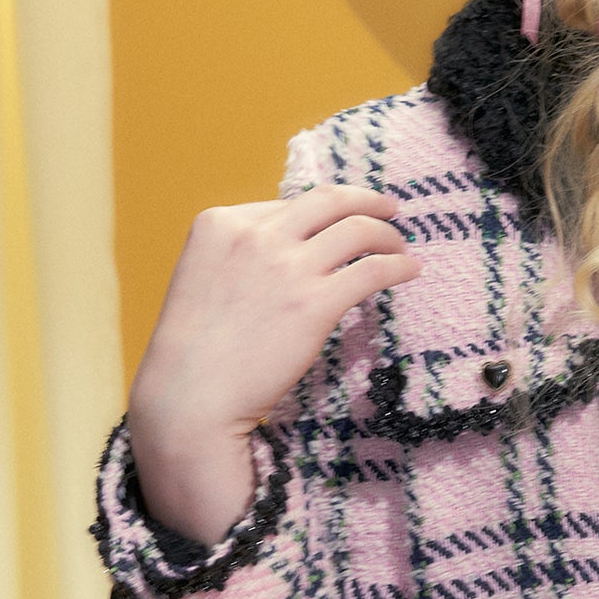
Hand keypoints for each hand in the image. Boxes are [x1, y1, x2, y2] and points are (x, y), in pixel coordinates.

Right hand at [126, 184, 419, 545]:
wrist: (189, 398)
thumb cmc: (193, 351)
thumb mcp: (204, 278)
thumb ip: (241, 255)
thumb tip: (293, 245)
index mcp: (220, 223)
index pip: (287, 204)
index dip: (321, 213)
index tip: (340, 222)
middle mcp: (254, 235)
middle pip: (329, 200)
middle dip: (367, 200)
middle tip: (390, 209)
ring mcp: (286, 267)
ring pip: (358, 230)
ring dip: (389, 234)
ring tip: (402, 247)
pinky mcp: (314, 304)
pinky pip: (373, 270)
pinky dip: (398, 265)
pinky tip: (409, 271)